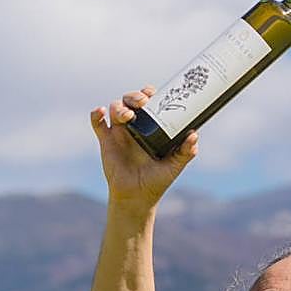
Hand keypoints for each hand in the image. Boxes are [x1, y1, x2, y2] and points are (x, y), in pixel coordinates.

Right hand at [89, 87, 198, 208]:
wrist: (137, 197)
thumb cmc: (157, 180)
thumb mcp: (174, 166)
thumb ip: (186, 152)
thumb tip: (194, 135)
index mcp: (151, 126)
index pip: (149, 102)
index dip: (150, 93)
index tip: (153, 93)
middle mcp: (135, 125)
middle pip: (130, 100)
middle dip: (135, 96)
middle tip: (142, 102)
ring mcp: (119, 132)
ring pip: (115, 107)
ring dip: (119, 107)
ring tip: (127, 117)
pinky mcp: (106, 141)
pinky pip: (97, 123)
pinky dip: (96, 115)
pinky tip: (100, 112)